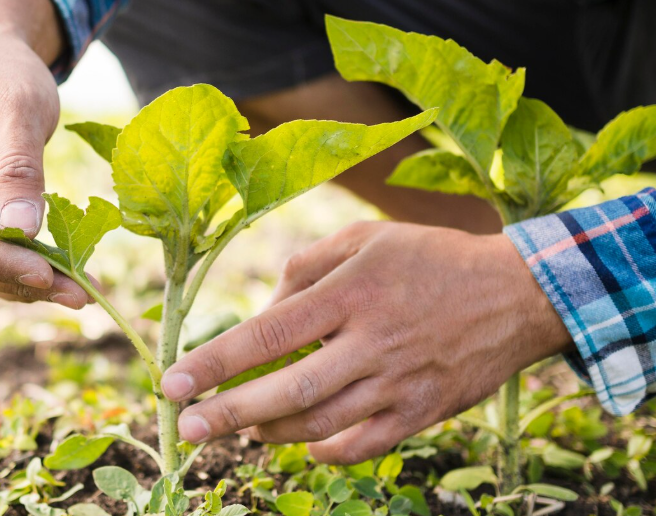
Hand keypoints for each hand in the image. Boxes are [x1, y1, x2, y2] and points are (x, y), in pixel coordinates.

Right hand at [0, 0, 86, 306]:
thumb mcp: (18, 106)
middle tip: (79, 295)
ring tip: (81, 292)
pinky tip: (68, 274)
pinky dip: (28, 263)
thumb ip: (17, 167)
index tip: (45, 274)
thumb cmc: (1, 68)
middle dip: (19, 278)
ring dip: (27, 280)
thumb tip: (23, 231)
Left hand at [161, 221, 573, 463]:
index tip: (173, 383)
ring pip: (319, 424)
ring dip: (270, 431)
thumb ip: (305, 269)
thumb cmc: (429, 258)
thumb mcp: (365, 239)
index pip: (266, 335)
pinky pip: (362, 446)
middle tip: (186, 427)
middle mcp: (371, 342)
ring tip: (241, 427)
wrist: (515, 294)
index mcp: (350, 293)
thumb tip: (262, 314)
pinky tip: (301, 443)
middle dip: (227, 414)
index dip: (214, 363)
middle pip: (286, 391)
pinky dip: (323, 450)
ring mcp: (398, 383)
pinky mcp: (422, 413)